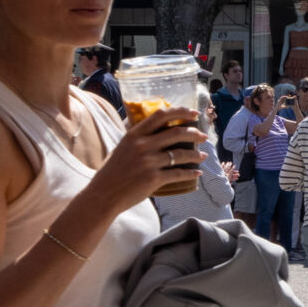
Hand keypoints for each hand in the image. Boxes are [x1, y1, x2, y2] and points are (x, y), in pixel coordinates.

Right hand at [89, 106, 205, 209]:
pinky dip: (191, 173)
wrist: (103, 195)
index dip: (181, 111)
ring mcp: (148, 162)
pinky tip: (197, 173)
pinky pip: (179, 173)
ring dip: (196, 154)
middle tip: (203, 137)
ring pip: (181, 154)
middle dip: (195, 134)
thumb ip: (139, 138)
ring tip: (204, 155)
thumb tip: (159, 129)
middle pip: (177, 133)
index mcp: (134, 134)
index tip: (194, 113)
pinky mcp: (153, 178)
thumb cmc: (112, 171)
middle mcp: (142, 145)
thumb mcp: (122, 147)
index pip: (161, 115)